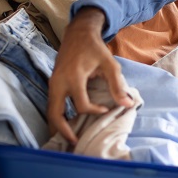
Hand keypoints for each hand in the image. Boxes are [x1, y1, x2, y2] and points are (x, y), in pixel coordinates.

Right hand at [47, 7, 132, 143]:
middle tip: (75, 143)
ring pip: (50, 111)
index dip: (94, 111)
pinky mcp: (52, 84)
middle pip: (55, 114)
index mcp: (73, 77)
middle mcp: (58, 82)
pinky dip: (57, 117)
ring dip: (58, 126)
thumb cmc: (94, 48)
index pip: (81, 105)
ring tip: (68, 139)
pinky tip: (65, 126)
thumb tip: (127, 104)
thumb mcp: (109, 64)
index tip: (105, 109)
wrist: (77, 34)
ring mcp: (53, 83)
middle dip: (63, 131)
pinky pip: (52, 105)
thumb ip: (117, 85)